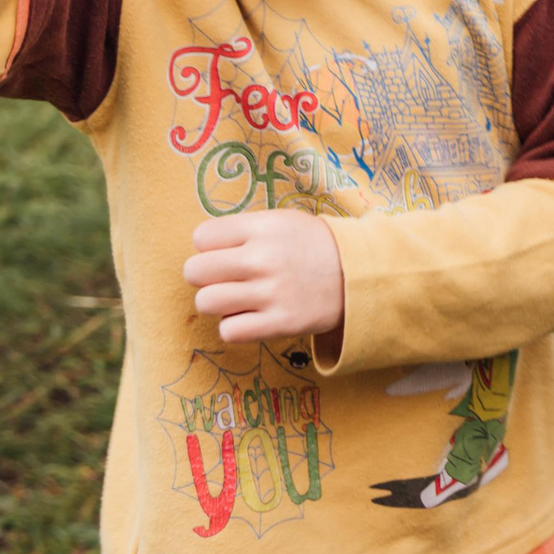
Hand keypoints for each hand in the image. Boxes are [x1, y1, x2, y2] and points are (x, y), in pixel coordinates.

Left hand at [184, 210, 343, 344]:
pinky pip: (228, 331)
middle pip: (195, 271)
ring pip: (206, 302)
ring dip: (217, 302)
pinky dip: (234, 327)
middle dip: (205, 276)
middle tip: (225, 278)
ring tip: (236, 299)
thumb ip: (242, 230)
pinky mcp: (279, 324)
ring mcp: (271, 293)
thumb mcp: (281, 221)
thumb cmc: (312, 245)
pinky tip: (249, 317)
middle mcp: (263, 259)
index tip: (226, 251)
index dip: (209, 246)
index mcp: (262, 228)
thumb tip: (201, 248)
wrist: (358, 274)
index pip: (201, 237)